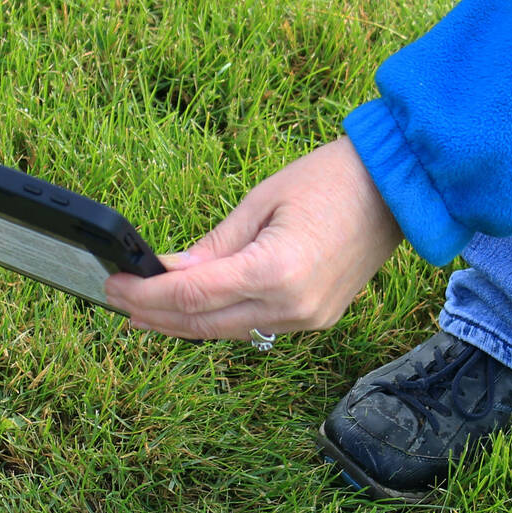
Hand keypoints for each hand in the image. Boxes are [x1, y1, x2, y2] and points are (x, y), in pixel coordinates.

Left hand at [104, 136, 402, 340]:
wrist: (398, 188)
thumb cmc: (331, 180)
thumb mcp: (259, 202)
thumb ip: (212, 246)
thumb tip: (167, 272)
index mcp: (275, 271)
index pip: (191, 297)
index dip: (145, 296)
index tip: (113, 286)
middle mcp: (291, 306)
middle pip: (203, 325)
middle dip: (155, 316)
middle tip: (118, 302)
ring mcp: (307, 319)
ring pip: (226, 332)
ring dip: (183, 324)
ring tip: (145, 313)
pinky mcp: (317, 319)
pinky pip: (254, 327)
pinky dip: (218, 321)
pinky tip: (193, 311)